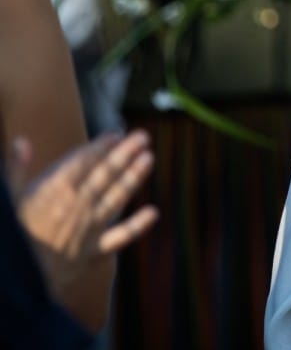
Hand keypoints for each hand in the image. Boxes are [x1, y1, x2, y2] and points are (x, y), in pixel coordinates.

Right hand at [10, 130, 158, 302]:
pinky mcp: (93, 251)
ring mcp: (86, 229)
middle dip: (124, 154)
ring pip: (115, 198)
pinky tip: (153, 212)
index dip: (101, 146)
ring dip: (134, 178)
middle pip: (104, 175)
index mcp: (52, 192)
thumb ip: (16, 169)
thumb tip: (21, 141)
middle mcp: (74, 207)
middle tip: (143, 137)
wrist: (16, 279)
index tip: (117, 133)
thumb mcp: (8, 199)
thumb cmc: (13, 234)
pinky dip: (137, 226)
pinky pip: (120, 237)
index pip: (82, 162)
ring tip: (149, 158)